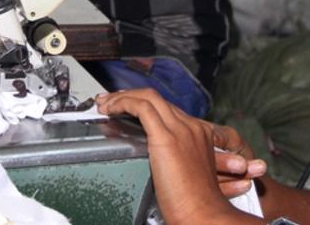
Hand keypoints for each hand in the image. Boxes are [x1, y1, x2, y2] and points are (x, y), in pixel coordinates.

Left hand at [96, 89, 260, 223]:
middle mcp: (192, 127)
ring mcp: (181, 130)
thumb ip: (175, 160)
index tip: (127, 107)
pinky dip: (123, 103)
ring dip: (123, 98)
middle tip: (110, 102)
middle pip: (157, 100)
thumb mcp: (189, 174)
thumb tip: (158, 161)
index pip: (167, 109)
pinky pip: (142, 108)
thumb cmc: (196, 205)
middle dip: (130, 97)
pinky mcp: (167, 138)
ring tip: (105, 104)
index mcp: (200, 134)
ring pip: (148, 98)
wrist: (204, 215)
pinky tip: (111, 109)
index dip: (144, 105)